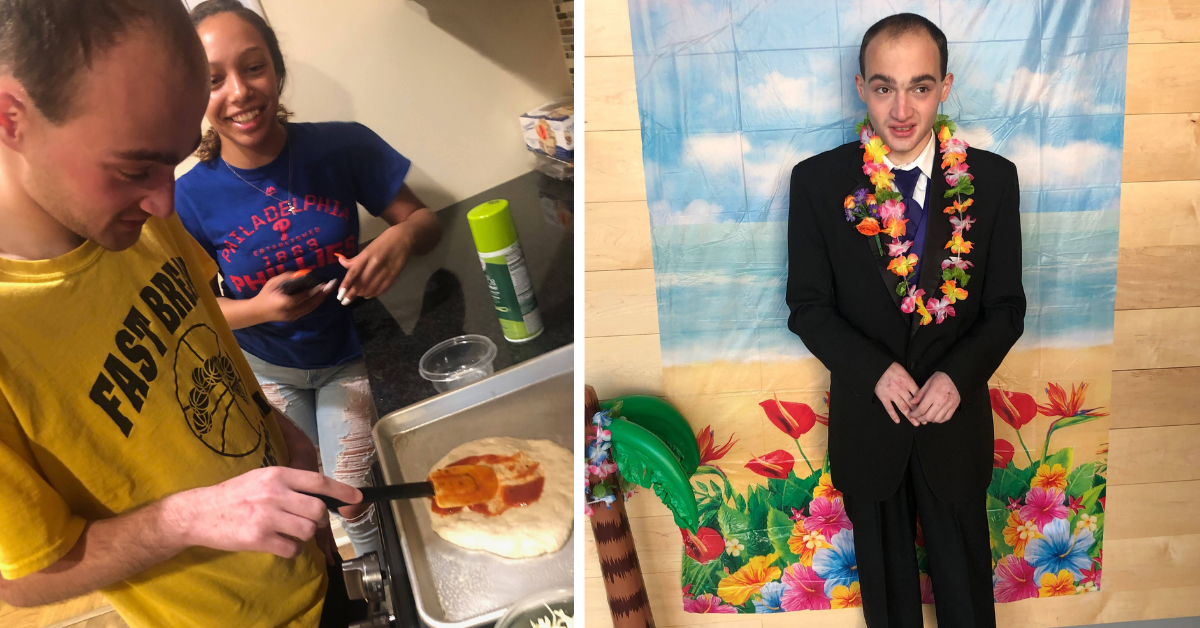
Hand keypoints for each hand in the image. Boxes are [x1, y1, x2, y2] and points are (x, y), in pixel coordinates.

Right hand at [168, 466, 361, 558]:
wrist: (199, 512)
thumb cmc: (234, 495)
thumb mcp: (261, 477)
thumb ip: (289, 483)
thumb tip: (320, 494)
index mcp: (277, 475)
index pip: (318, 481)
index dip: (342, 491)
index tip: (357, 498)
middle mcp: (275, 493)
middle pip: (318, 510)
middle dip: (318, 519)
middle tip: (307, 521)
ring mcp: (267, 516)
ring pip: (308, 530)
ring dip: (304, 535)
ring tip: (289, 532)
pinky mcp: (258, 538)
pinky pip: (291, 548)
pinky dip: (290, 549)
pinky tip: (278, 543)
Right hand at [252, 272, 335, 321]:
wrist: (257, 311)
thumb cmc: (265, 294)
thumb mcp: (273, 282)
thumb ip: (287, 277)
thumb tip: (303, 273)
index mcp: (284, 302)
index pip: (303, 297)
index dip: (314, 291)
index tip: (323, 284)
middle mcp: (291, 311)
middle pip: (310, 304)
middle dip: (322, 295)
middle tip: (331, 286)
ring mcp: (294, 317)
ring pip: (311, 309)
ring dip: (320, 299)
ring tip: (328, 291)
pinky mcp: (295, 319)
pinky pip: (308, 311)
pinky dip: (315, 304)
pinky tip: (320, 297)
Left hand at [336, 226, 414, 304]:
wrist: (405, 239)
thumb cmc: (384, 242)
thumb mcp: (368, 248)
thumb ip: (356, 259)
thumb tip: (341, 262)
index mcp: (367, 255)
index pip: (354, 272)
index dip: (346, 284)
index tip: (339, 294)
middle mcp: (376, 264)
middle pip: (361, 283)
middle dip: (352, 294)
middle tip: (344, 301)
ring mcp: (386, 271)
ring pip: (371, 288)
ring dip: (362, 294)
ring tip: (356, 296)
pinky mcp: (393, 276)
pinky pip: (381, 289)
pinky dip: (373, 294)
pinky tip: (367, 295)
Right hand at [875, 362, 919, 425]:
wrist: (878, 367)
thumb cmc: (892, 368)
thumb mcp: (905, 372)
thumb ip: (911, 382)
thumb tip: (919, 391)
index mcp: (908, 382)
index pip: (918, 396)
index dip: (924, 404)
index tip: (928, 410)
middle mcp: (901, 389)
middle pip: (912, 404)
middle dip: (919, 413)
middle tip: (924, 421)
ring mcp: (892, 394)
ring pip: (903, 407)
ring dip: (910, 416)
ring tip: (915, 423)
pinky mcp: (883, 397)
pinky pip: (889, 408)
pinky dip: (893, 415)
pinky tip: (897, 421)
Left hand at [909, 372, 960, 424]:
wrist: (954, 377)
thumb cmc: (940, 379)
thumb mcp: (927, 383)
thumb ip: (919, 394)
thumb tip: (912, 402)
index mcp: (933, 394)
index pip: (921, 409)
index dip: (914, 414)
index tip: (911, 415)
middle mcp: (942, 401)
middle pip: (929, 417)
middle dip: (921, 419)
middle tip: (917, 417)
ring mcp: (949, 405)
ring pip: (937, 419)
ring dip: (930, 420)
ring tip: (926, 417)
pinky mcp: (954, 407)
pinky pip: (946, 418)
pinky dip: (939, 420)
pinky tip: (935, 416)